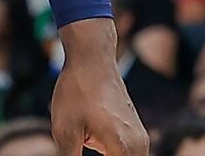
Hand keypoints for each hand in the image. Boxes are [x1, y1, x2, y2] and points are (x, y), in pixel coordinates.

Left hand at [52, 22, 149, 154]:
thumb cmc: (76, 92)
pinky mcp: (134, 133)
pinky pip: (127, 155)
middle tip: (82, 151)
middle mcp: (139, 145)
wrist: (92, 59)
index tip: (83, 155)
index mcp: (124, 148)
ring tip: (85, 145)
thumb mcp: (65, 131)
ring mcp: (139, 138)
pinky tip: (93, 150)